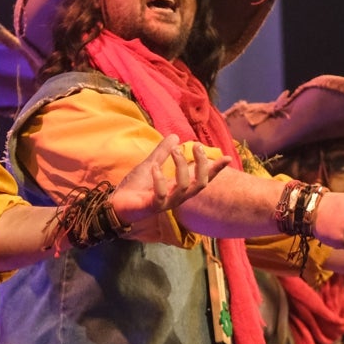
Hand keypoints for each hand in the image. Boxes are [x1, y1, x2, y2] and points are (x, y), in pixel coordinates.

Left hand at [112, 135, 229, 238]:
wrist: (116, 204)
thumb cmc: (135, 188)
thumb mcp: (150, 165)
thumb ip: (162, 153)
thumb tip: (175, 136)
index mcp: (178, 187)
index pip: (202, 179)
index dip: (215, 170)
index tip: (227, 157)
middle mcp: (176, 197)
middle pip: (200, 184)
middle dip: (201, 165)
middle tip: (195, 146)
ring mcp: (166, 203)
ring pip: (184, 187)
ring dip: (181, 166)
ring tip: (174, 150)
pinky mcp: (152, 207)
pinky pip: (161, 195)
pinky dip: (159, 180)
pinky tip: (154, 167)